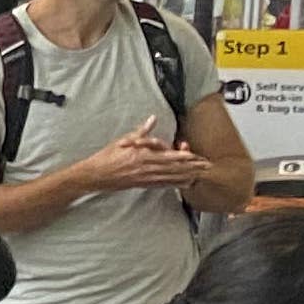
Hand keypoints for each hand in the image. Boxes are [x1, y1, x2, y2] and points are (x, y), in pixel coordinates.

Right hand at [74, 132, 206, 195]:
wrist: (96, 175)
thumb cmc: (107, 157)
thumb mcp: (124, 141)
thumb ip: (141, 132)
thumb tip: (152, 119)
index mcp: (144, 155)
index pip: (170, 156)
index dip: (185, 157)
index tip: (198, 156)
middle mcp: (148, 168)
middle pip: (176, 168)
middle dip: (193, 167)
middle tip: (208, 166)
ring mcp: (147, 178)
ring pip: (173, 177)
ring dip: (189, 175)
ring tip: (201, 173)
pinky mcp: (144, 184)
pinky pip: (165, 184)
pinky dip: (177, 183)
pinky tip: (186, 182)